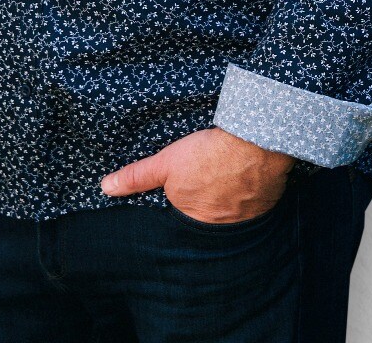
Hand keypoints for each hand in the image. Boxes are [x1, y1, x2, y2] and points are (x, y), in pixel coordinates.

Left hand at [100, 127, 294, 223]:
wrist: (255, 145)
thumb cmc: (208, 155)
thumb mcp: (166, 163)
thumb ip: (137, 177)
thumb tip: (106, 188)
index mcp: (192, 218)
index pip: (183, 215)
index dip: (185, 198)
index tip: (189, 184)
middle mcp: (218, 226)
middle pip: (208, 216)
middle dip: (207, 202)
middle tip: (209, 179)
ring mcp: (245, 218)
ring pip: (232, 211)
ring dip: (229, 198)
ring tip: (227, 177)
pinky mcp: (266, 206)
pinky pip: (254, 204)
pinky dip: (249, 193)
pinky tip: (246, 175)